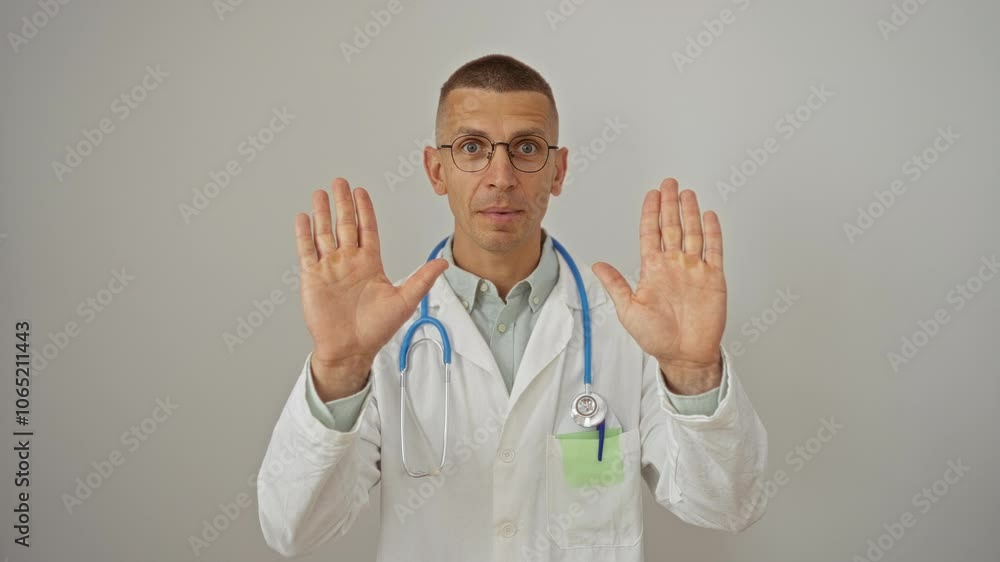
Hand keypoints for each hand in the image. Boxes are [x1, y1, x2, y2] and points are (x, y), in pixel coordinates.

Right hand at [295, 178, 448, 399]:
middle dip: (343, 203)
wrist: (350, 349)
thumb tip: (443, 262)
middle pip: (345, 225)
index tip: (361, 192)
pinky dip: (304, 234)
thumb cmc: (376, 329)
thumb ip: (422, 279)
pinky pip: (307, 251)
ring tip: (320, 193)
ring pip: (325, 233)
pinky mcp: (313, 278)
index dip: (365, 210)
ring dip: (323, 213)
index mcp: (370, 264)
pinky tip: (303, 217)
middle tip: (340, 182)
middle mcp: (349, 262)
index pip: (367, 229)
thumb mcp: (405, 301)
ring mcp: (330, 268)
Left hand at [592, 178, 725, 394]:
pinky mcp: (713, 278)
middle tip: (669, 183)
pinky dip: (712, 232)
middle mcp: (674, 265)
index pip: (651, 233)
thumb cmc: (657, 337)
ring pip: (692, 233)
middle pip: (672, 226)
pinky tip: (708, 215)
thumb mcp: (628, 310)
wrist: (684, 355)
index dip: (651, 213)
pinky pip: (714, 249)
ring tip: (687, 193)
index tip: (651, 195)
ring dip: (689, 212)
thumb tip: (598, 265)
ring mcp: (694, 269)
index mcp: (653, 270)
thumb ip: (616, 285)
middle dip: (669, 204)